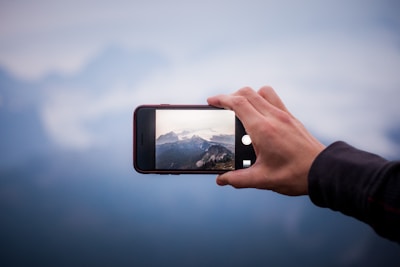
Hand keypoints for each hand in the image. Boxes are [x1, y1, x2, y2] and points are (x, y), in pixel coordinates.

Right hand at [207, 86, 324, 195]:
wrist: (323, 171)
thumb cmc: (294, 175)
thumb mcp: (262, 179)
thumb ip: (238, 179)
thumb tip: (221, 180)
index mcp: (262, 129)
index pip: (238, 103)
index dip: (221, 99)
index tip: (211, 101)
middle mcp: (273, 116)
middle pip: (247, 92)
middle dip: (231, 95)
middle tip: (222, 106)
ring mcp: (284, 114)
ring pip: (262, 91)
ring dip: (248, 95)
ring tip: (241, 108)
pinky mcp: (291, 117)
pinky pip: (273, 98)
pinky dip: (262, 99)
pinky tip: (259, 115)